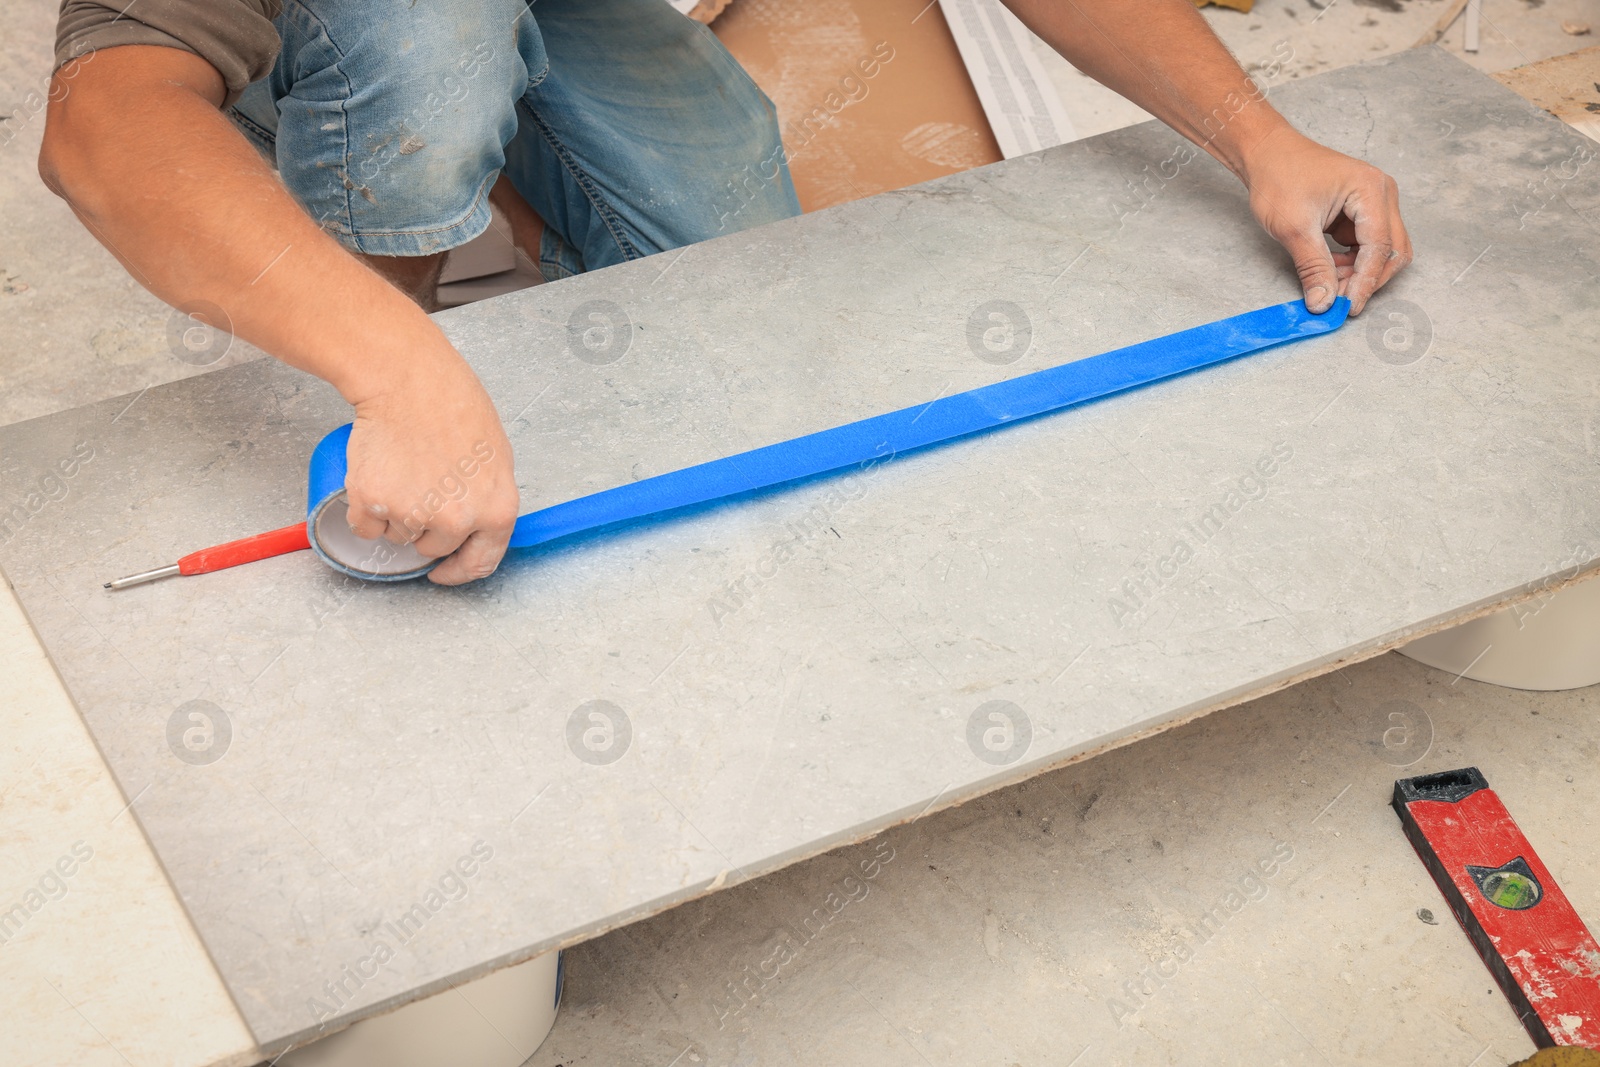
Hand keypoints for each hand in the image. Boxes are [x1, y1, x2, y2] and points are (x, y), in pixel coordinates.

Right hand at [343, 349, 518, 584]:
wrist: (409, 381)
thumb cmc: (453, 406)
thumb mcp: (495, 458)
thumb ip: (487, 500)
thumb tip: (473, 527)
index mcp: (496, 511)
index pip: (480, 564)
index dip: (459, 571)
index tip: (444, 571)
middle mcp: (456, 521)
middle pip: (433, 548)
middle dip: (424, 528)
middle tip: (420, 486)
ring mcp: (413, 515)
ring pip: (398, 535)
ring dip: (395, 513)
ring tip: (403, 468)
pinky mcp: (373, 504)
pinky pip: (365, 525)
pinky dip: (365, 508)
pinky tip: (379, 474)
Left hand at [1242, 128, 1411, 315]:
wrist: (1266, 154)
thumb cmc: (1278, 177)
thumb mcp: (1293, 228)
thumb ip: (1313, 268)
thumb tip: (1324, 304)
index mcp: (1371, 190)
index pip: (1380, 247)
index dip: (1365, 282)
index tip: (1347, 308)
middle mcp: (1381, 194)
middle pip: (1393, 251)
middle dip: (1367, 279)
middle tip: (1339, 302)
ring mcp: (1374, 202)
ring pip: (1382, 251)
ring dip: (1358, 273)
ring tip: (1328, 283)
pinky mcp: (1360, 212)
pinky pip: (1366, 246)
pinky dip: (1351, 263)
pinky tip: (1328, 270)